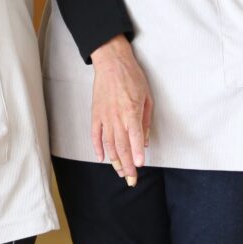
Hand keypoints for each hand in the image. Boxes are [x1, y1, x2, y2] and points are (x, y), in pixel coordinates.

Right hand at [90, 35, 152, 185]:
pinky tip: (101, 158)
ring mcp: (104, 116)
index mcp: (131, 112)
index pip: (135, 138)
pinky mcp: (96, 114)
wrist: (111, 62)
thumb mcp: (147, 97)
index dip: (137, 154)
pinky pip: (95, 134)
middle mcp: (117, 117)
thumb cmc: (132, 78)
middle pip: (122, 146)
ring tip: (119, 173)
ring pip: (108, 144)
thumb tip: (145, 141)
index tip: (139, 167)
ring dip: (114, 160)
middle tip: (131, 180)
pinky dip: (97, 147)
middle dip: (127, 165)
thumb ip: (146, 121)